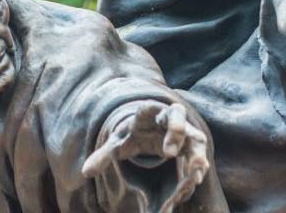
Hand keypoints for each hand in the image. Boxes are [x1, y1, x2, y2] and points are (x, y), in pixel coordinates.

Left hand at [82, 102, 209, 212]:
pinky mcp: (192, 142)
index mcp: (146, 113)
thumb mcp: (118, 143)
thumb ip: (103, 156)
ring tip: (196, 171)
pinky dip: (199, 162)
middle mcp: (168, 117)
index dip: (149, 113)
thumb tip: (85, 173)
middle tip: (169, 153)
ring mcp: (183, 129)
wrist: (150, 130)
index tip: (139, 126)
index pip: (148, 108)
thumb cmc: (133, 134)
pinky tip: (197, 177)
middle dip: (176, 130)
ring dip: (195, 152)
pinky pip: (199, 150)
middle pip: (176, 115)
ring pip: (193, 134)